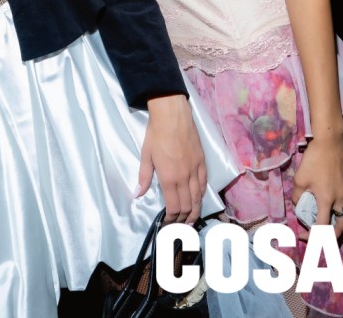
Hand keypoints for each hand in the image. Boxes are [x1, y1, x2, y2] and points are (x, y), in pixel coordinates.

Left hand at [138, 94, 206, 223]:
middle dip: (184, 219)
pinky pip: (204, 183)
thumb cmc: (156, 133)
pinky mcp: (202, 161)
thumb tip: (137, 194)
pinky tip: (199, 198)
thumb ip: (144, 177)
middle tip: (180, 227)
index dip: (172, 219)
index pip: (173, 207)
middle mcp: (184, 177)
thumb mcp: (146, 155)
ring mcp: (195, 170)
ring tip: (191, 219)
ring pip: (198, 197)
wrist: (173, 115)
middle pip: (188, 206)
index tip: (168, 224)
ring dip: (195, 211)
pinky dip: (202, 194)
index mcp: (169, 178)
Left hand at [292, 133, 342, 239]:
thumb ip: (297, 196)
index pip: (322, 227)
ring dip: (341, 221)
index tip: (305, 237)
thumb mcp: (299, 179)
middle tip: (323, 238)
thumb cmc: (313, 160)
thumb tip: (297, 205)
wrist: (329, 141)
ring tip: (332, 221)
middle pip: (341, 225)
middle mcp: (340, 199)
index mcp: (326, 200)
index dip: (314, 237)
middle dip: (333, 236)